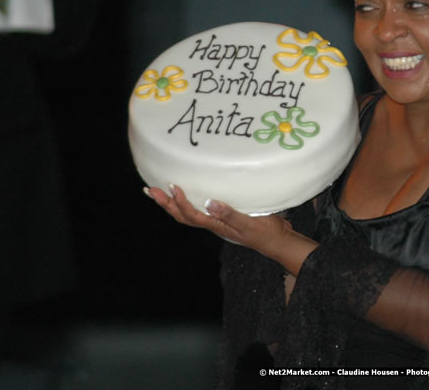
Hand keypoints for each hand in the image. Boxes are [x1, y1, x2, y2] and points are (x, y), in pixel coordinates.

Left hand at [144, 183, 316, 272]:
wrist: (279, 241)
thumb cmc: (266, 233)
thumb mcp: (250, 223)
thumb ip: (230, 214)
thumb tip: (209, 201)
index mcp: (216, 225)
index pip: (191, 214)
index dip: (179, 202)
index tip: (173, 186)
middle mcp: (213, 224)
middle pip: (182, 216)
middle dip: (165, 204)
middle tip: (150, 189)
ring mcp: (218, 221)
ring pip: (188, 214)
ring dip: (171, 204)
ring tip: (158, 192)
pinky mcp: (225, 216)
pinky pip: (199, 210)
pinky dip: (187, 202)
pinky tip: (187, 194)